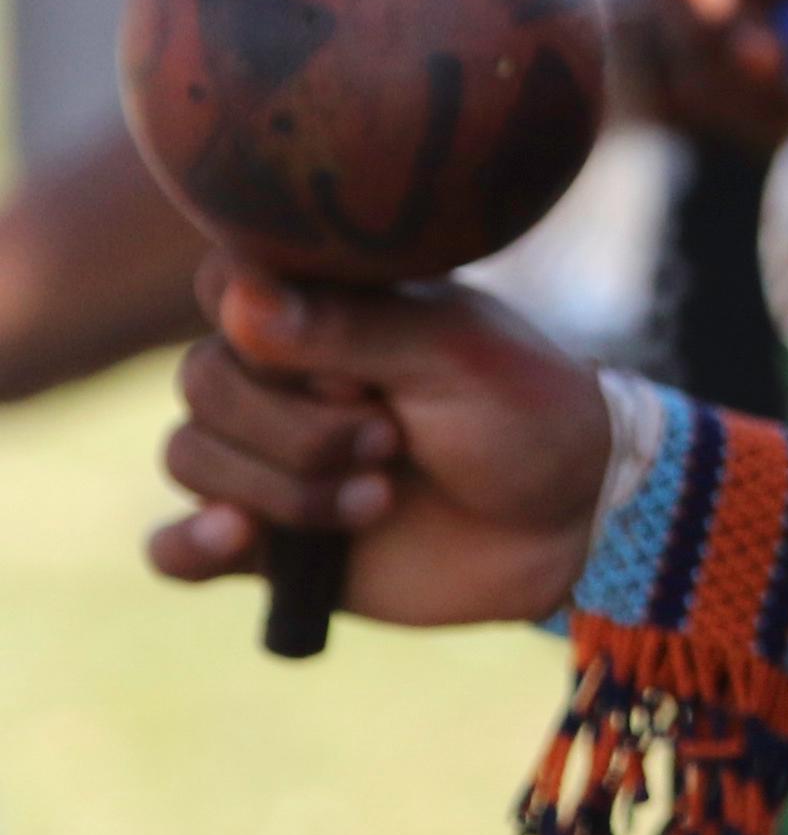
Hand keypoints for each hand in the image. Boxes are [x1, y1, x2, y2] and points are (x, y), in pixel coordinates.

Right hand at [144, 258, 608, 625]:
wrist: (568, 523)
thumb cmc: (526, 412)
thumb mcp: (457, 354)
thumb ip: (351, 325)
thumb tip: (239, 296)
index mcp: (325, 311)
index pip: (226, 284)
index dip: (266, 324)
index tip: (350, 361)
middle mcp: (280, 380)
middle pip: (204, 383)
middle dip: (297, 426)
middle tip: (391, 439)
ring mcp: (266, 460)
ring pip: (191, 459)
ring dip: (285, 487)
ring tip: (381, 497)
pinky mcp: (264, 544)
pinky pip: (172, 549)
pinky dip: (189, 544)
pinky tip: (236, 536)